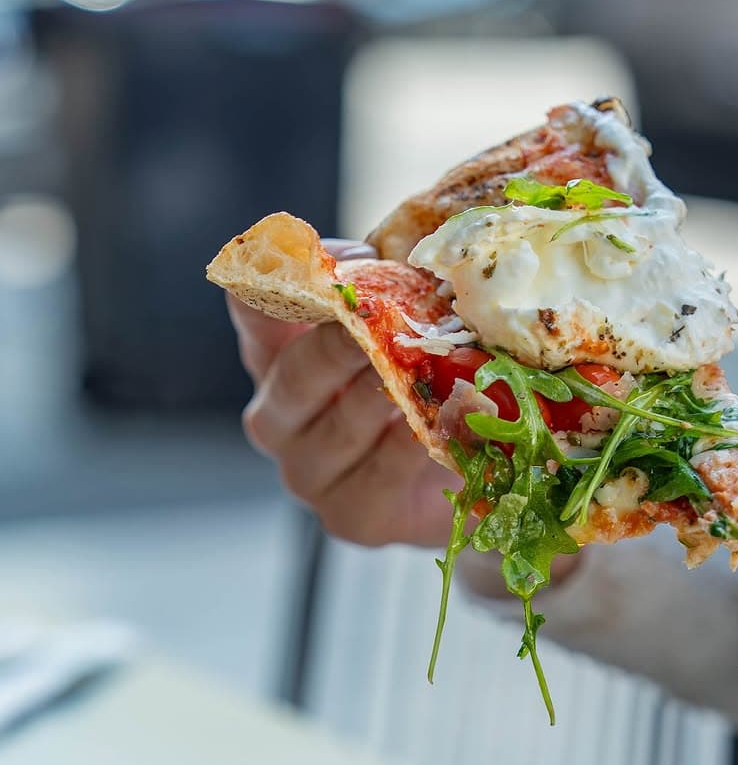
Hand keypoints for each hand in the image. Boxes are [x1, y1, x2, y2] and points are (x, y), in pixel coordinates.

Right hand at [233, 240, 452, 547]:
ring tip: (437, 361)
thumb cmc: (421, 386)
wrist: (459, 480)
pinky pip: (386, 471)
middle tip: (390, 317)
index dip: (297, 279)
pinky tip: (451, 417)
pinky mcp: (351, 519)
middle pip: (298, 373)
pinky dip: (422, 439)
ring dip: (396, 387)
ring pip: (347, 422)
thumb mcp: (400, 328)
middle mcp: (277, 418)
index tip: (352, 261)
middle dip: (348, 341)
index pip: (252, 306)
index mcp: (275, 356)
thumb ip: (394, 293)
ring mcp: (310, 474)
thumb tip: (426, 245)